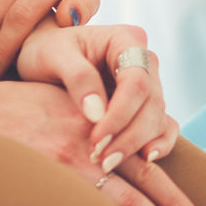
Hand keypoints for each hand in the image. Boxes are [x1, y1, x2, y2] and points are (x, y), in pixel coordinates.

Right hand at [0, 77, 200, 205]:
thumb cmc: (25, 103)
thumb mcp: (74, 101)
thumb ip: (105, 122)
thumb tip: (139, 148)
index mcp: (100, 132)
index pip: (147, 171)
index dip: (173, 198)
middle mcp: (86, 156)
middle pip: (137, 201)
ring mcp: (60, 177)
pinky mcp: (38, 191)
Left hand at [16, 19, 176, 169]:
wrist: (41, 58)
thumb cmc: (44, 50)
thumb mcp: (52, 56)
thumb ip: (78, 78)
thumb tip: (97, 114)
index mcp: (126, 40)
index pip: (136, 80)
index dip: (121, 113)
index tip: (97, 138)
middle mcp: (144, 60)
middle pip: (152, 102)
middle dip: (130, 135)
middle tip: (102, 160)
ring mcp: (148, 83)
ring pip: (158, 117)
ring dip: (138, 144)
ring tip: (108, 164)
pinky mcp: (144, 105)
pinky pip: (163, 125)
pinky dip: (159, 143)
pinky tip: (145, 160)